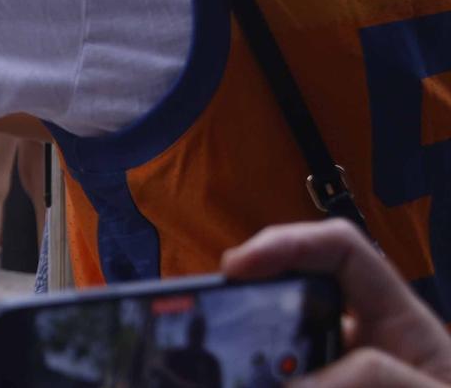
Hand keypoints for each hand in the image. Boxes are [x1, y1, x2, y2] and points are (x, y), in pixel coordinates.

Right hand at [224, 220, 450, 385]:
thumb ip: (381, 381)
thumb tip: (303, 384)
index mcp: (399, 325)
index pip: (339, 253)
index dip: (287, 244)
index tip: (238, 270)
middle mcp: (366, 350)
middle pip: (292, 309)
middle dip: (251, 319)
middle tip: (218, 338)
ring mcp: (344, 381)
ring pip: (285, 367)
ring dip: (256, 371)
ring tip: (223, 380)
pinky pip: (293, 385)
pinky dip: (262, 387)